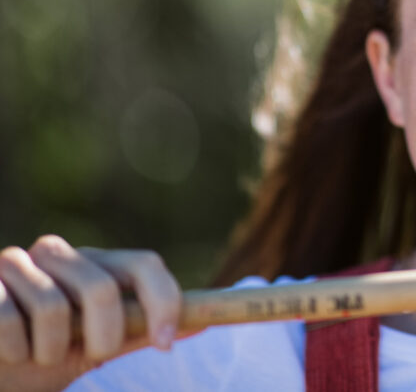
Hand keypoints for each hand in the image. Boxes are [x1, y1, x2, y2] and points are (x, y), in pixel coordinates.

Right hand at [0, 235, 181, 391]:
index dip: (162, 301)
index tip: (164, 344)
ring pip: (52, 307)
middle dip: (102, 337)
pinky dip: (14, 350)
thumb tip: (201, 323)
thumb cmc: (45, 357)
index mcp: (98, 264)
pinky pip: (8, 318)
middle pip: (102, 287)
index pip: (145, 264)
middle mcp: (62, 254)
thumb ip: (140, 332)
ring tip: (39, 357)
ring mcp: (19, 262)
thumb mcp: (95, 347)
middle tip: (89, 357)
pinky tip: (10, 353)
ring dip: (49, 351)